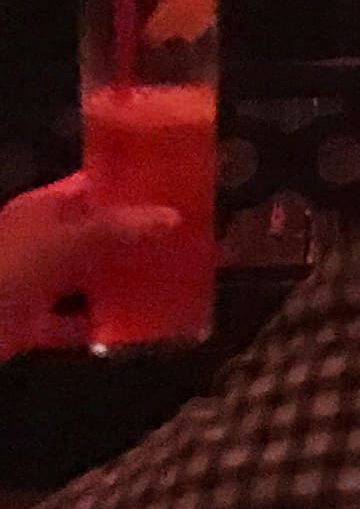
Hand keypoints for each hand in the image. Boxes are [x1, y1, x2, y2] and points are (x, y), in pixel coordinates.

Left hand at [0, 174, 180, 353]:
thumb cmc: (5, 269)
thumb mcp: (64, 242)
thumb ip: (116, 230)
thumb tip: (172, 216)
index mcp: (43, 209)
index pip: (94, 184)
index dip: (133, 182)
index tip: (178, 183)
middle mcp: (41, 241)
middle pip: (99, 233)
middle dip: (141, 235)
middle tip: (192, 234)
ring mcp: (37, 283)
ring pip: (92, 277)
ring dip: (128, 280)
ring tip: (177, 277)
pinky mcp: (35, 323)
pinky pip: (79, 321)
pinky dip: (106, 325)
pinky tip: (142, 326)